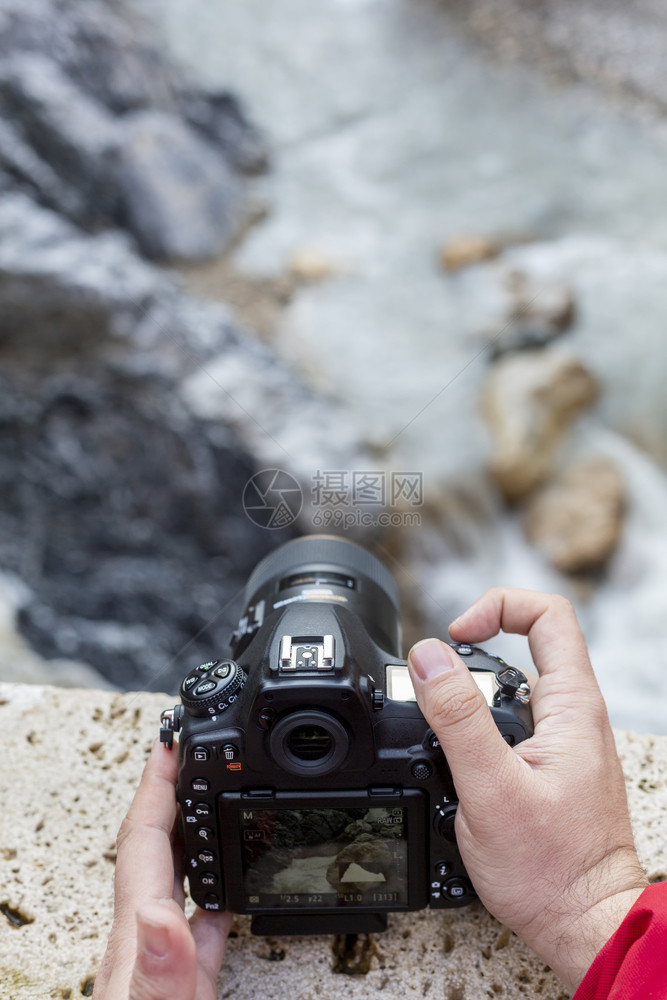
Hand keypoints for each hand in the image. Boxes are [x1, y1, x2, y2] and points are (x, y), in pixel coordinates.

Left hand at [93, 739, 231, 999]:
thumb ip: (160, 971)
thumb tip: (157, 912)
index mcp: (140, 935)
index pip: (145, 839)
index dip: (158, 785)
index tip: (171, 741)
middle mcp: (148, 936)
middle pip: (157, 843)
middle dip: (173, 790)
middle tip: (191, 749)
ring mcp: (167, 956)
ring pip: (176, 875)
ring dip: (191, 830)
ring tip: (210, 794)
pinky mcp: (186, 980)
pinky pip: (199, 918)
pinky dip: (215, 891)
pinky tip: (228, 888)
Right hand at [407, 589, 646, 991]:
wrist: (584, 924)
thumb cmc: (552, 870)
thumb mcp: (491, 787)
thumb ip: (458, 718)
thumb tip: (428, 657)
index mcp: (572, 706)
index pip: (547, 615)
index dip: (496, 607)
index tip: (456, 636)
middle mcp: (574, 716)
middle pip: (523, 648)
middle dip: (471, 660)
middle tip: (438, 692)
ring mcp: (564, 742)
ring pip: (513, 691)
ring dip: (471, 702)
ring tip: (445, 738)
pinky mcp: (552, 766)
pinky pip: (512, 726)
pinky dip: (479, 733)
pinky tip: (461, 767)